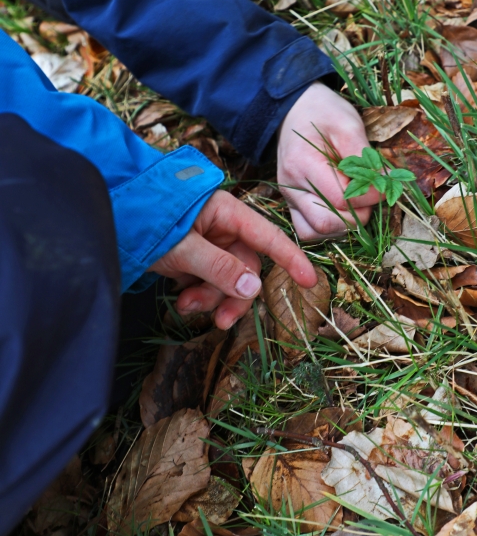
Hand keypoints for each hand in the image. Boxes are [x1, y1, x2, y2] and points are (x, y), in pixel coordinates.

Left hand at [150, 189, 316, 328]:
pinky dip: (197, 293)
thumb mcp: (182, 248)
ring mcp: (206, 242)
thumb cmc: (145, 220)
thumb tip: (253, 290)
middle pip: (245, 267)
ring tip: (185, 306)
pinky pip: (207, 279)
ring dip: (210, 297)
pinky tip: (180, 299)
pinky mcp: (190, 255)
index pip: (267, 237)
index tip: (310, 281)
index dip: (290, 259)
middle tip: (221, 321)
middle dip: (232, 295)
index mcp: (226, 213)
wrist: (108, 216)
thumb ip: (218, 268)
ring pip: (225, 277)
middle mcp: (220, 227)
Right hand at [277, 82, 380, 239]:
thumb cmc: (324, 112)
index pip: (340, 198)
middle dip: (357, 216)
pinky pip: (309, 230)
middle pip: (326, 222)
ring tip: (358, 204)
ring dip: (343, 226)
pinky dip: (330, 228)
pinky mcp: (292, 204)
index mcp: (302, 163)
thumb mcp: (348, 124)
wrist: (295, 110)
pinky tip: (345, 211)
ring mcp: (289, 198)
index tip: (385, 183)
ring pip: (315, 232)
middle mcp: (291, 186)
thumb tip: (387, 182)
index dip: (369, 197)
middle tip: (371, 197)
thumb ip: (365, 156)